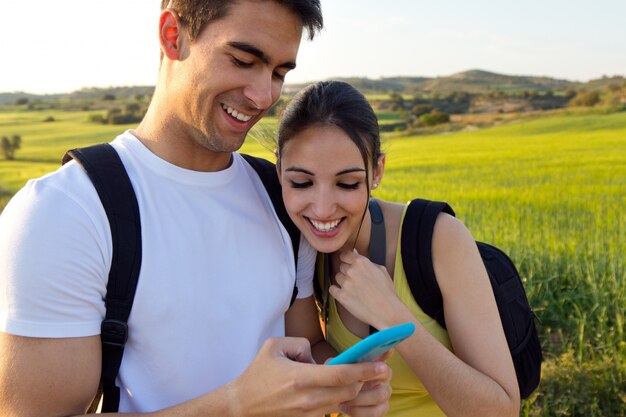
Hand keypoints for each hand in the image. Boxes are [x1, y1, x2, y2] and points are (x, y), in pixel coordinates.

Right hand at [227, 337, 389, 416]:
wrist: (243, 405)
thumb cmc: (258, 373)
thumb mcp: (275, 347)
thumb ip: (301, 344)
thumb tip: (317, 355)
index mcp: (301, 378)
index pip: (342, 374)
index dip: (365, 369)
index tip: (381, 364)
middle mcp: (309, 399)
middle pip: (350, 390)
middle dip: (367, 380)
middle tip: (379, 368)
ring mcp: (309, 413)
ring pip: (343, 400)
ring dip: (354, 389)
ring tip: (362, 376)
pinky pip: (332, 408)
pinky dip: (340, 398)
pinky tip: (342, 388)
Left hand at [330, 250, 403, 328]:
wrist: (387, 311)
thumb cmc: (386, 292)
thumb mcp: (381, 270)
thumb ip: (366, 261)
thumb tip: (355, 253)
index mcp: (361, 262)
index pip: (345, 255)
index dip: (346, 259)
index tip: (348, 263)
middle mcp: (351, 271)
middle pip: (341, 267)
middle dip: (347, 272)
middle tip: (357, 280)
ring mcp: (346, 284)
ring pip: (337, 277)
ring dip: (343, 282)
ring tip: (355, 289)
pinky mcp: (342, 296)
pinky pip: (332, 289)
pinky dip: (337, 291)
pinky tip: (346, 294)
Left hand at [339, 354, 391, 416]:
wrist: (334, 398)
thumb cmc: (337, 379)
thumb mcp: (335, 368)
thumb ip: (339, 363)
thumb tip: (339, 361)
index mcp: (373, 362)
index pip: (383, 352)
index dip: (386, 350)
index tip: (387, 349)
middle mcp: (382, 376)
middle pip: (386, 372)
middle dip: (369, 377)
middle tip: (355, 381)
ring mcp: (383, 392)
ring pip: (381, 395)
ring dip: (361, 398)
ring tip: (343, 400)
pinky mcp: (380, 408)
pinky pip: (376, 411)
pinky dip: (359, 411)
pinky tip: (345, 408)